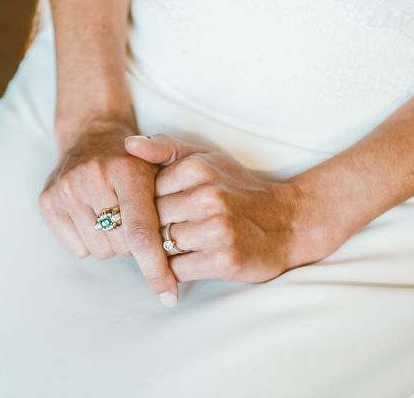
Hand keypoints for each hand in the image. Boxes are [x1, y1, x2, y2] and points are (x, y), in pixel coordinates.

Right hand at [38, 120, 178, 305]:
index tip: (168, 296)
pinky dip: (89, 241)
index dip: (156, 268)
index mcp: (126, 171)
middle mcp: (92, 179)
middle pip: (123, 247)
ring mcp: (66, 190)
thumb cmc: (133, 161)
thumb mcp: (163, 170)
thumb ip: (178, 206)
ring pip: (101, 251)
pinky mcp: (47, 202)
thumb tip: (184, 264)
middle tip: (134, 218)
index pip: (141, 232)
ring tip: (112, 214)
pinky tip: (92, 216)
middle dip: (136, 243)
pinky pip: (78, 249)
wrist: (91, 135)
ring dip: (113, 242)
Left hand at [124, 134, 327, 283]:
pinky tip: (192, 258)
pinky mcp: (223, 261)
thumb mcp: (205, 159)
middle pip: (150, 219)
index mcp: (198, 168)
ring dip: (164, 250)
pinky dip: (175, 270)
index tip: (162, 207)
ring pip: (160, 245)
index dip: (146, 203)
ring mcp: (216, 230)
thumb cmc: (237, 189)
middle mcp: (207, 197)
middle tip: (169, 229)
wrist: (286, 223)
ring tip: (183, 243)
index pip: (144, 190)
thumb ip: (165, 149)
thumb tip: (127, 143)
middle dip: (152, 228)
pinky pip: (175, 270)